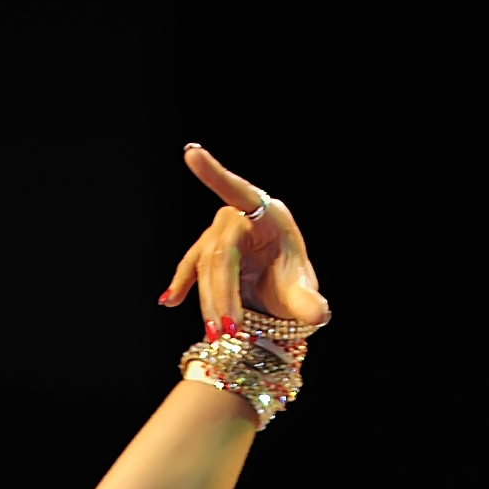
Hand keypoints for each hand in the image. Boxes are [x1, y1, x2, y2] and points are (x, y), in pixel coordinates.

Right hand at [160, 144, 328, 332]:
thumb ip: (308, 303)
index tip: (192, 153)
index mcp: (266, 214)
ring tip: (217, 335)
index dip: (214, 174)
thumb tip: (319, 315)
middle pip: (221, 254)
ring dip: (209, 302)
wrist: (279, 288)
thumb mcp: (301, 291)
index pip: (238, 193)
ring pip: (205, 267)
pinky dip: (181, 285)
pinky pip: (190, 268)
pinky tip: (169, 301)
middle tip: (230, 330)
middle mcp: (238, 218)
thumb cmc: (291, 279)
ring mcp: (218, 234)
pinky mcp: (205, 252)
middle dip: (223, 294)